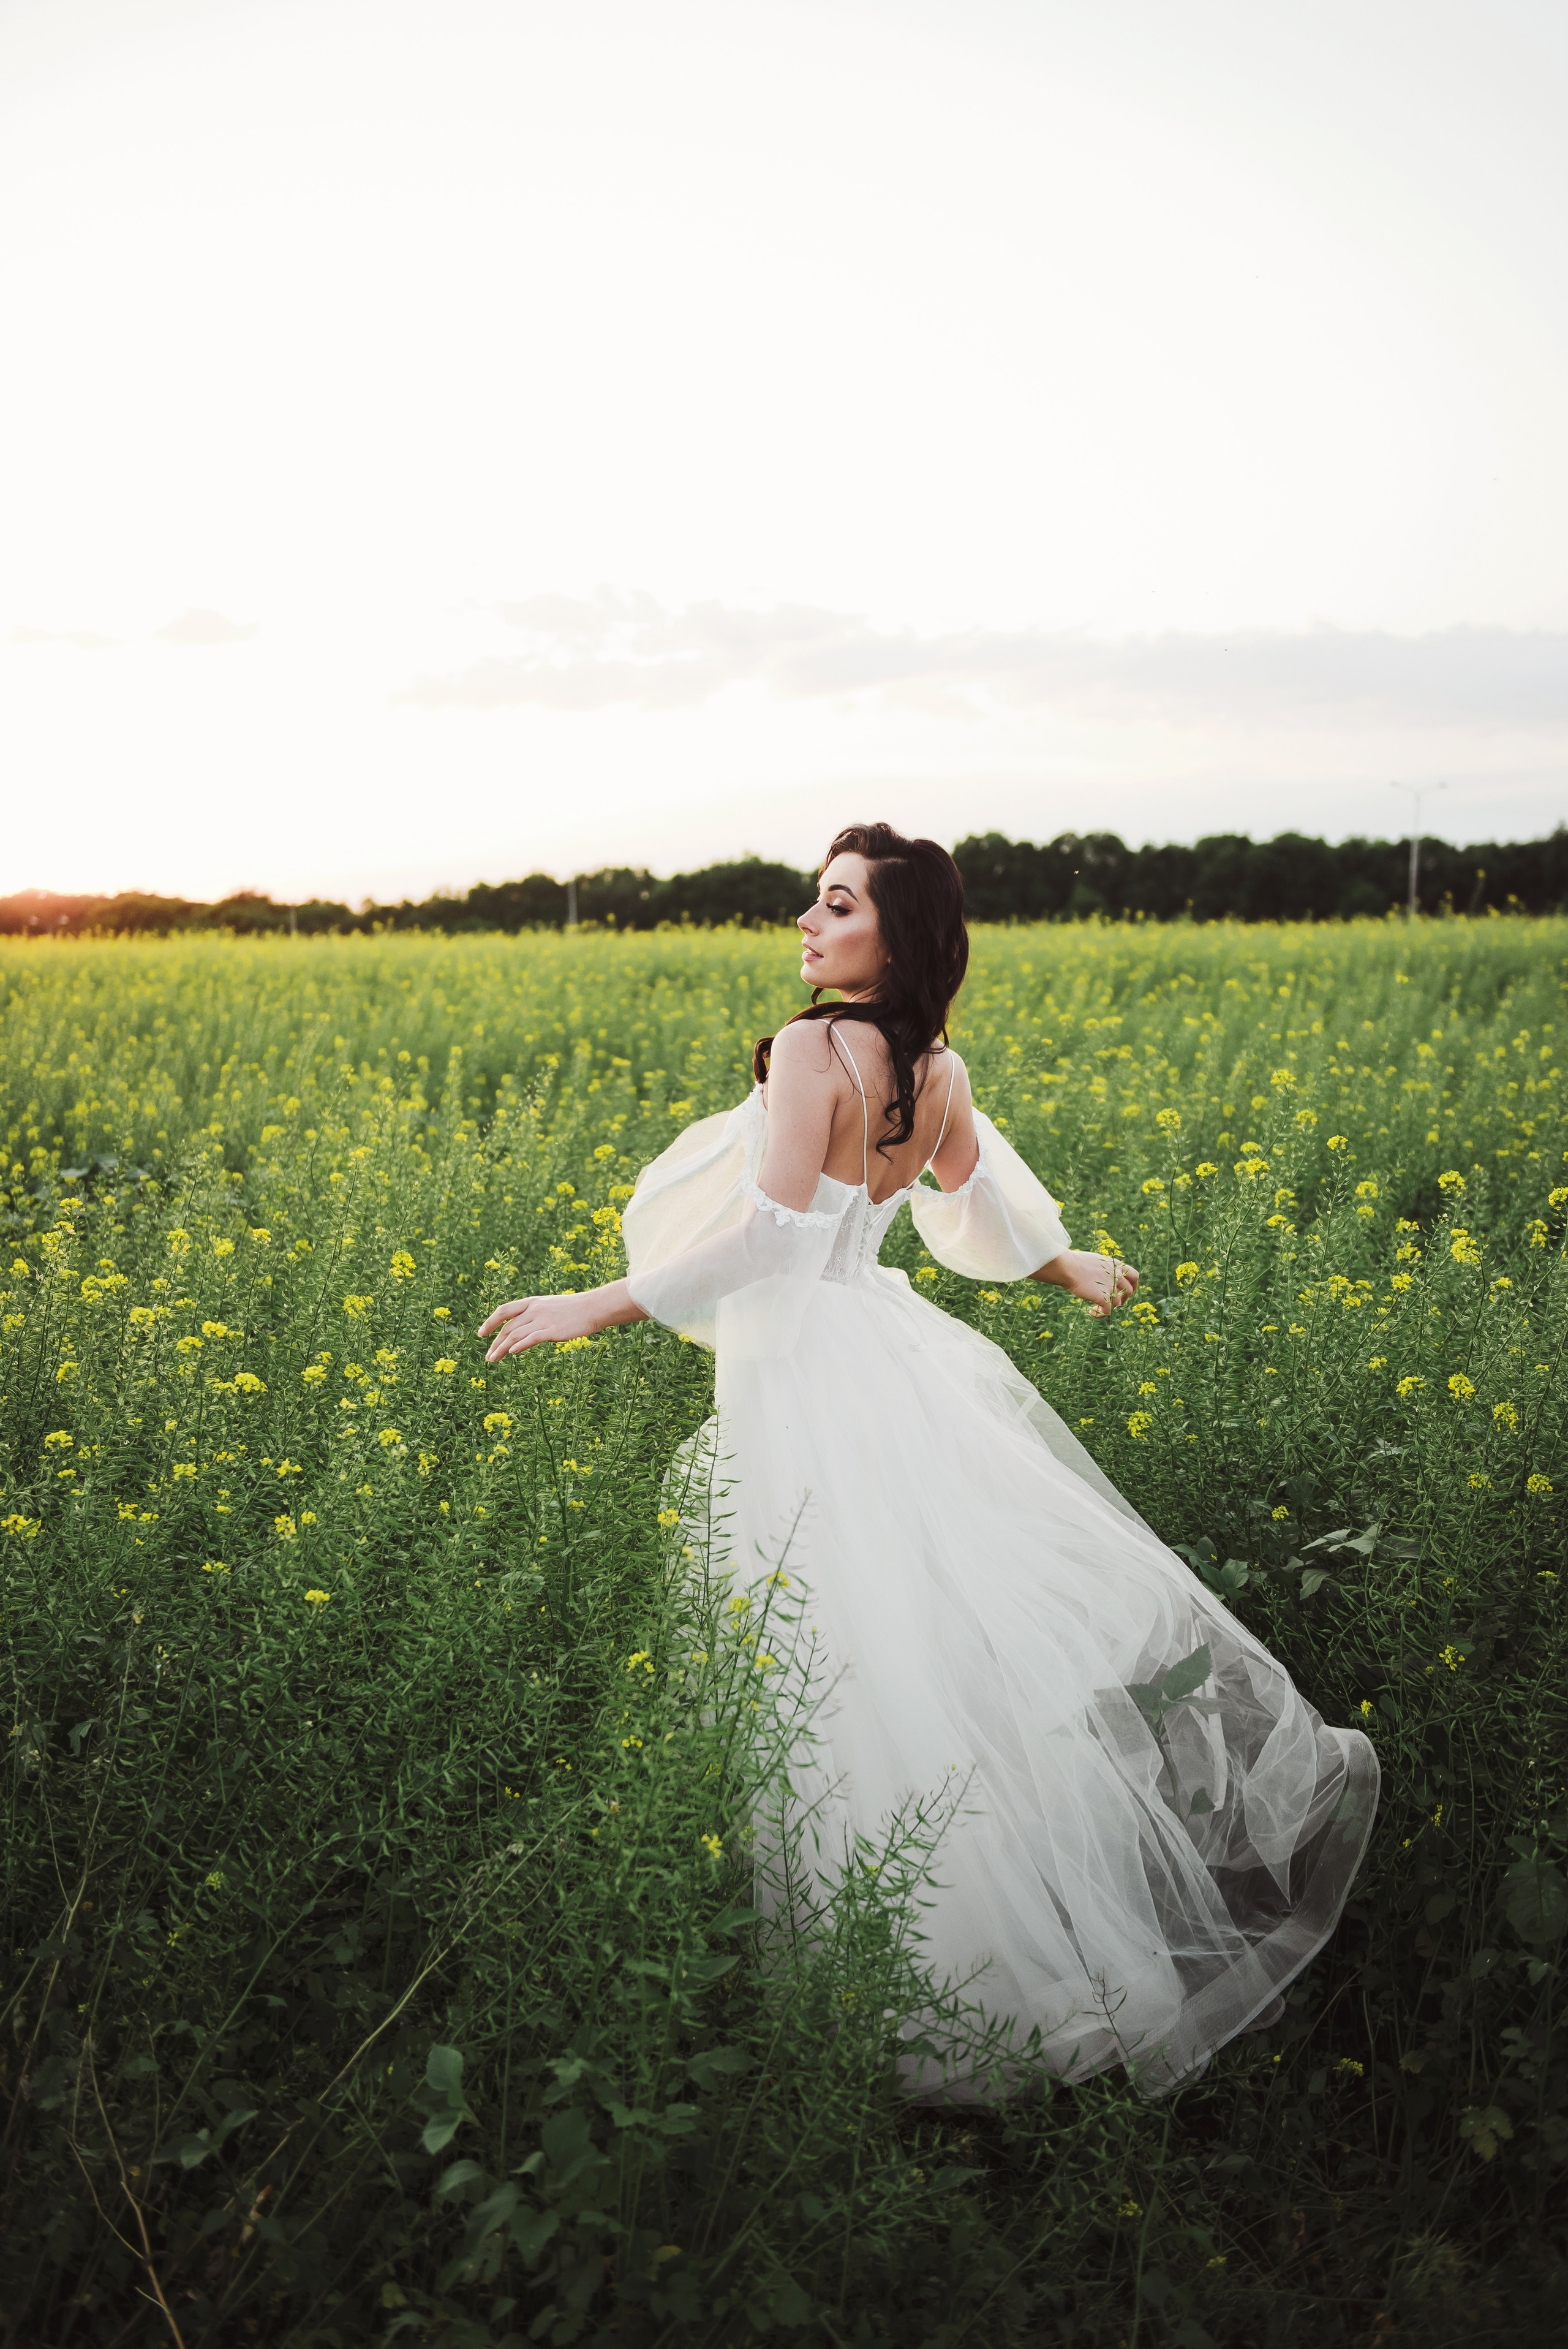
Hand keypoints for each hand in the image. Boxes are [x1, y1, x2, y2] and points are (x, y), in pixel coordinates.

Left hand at [479, 1277, 646, 1360]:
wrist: (594, 1307)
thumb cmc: (574, 1310)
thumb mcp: (551, 1307)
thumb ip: (536, 1315)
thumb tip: (525, 1331)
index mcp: (532, 1302)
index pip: (504, 1310)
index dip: (490, 1322)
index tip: (481, 1334)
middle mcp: (534, 1310)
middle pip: (507, 1327)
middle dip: (495, 1343)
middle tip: (488, 1357)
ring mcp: (542, 1320)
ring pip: (514, 1335)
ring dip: (501, 1349)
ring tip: (493, 1359)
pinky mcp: (552, 1331)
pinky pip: (530, 1339)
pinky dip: (518, 1346)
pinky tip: (511, 1353)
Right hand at [1035, 1249, 1139, 1317]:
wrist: (1067, 1267)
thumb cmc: (1074, 1262)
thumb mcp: (1094, 1261)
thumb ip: (1103, 1269)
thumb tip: (1100, 1276)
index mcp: (1115, 1265)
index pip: (1134, 1276)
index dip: (1132, 1286)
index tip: (1124, 1291)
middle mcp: (1117, 1275)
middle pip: (1129, 1291)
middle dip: (1122, 1299)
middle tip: (1111, 1302)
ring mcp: (1111, 1286)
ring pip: (1119, 1303)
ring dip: (1110, 1308)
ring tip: (1096, 1308)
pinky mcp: (1104, 1297)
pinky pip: (1109, 1311)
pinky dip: (1101, 1314)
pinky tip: (1091, 1312)